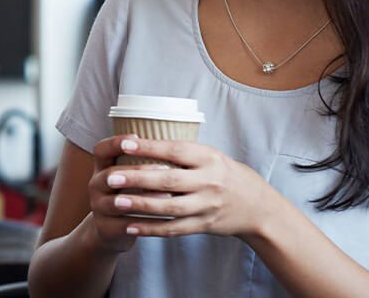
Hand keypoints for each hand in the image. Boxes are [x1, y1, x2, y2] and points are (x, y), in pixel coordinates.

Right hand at [85, 135, 172, 252]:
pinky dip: (145, 224)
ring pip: (117, 202)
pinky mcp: (105, 228)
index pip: (101, 149)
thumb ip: (145, 159)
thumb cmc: (129, 195)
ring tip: (167, 195)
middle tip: (165, 168)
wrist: (110, 230)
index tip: (136, 138)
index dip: (116, 142)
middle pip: (111, 174)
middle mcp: (95, 185)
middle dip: (137, 171)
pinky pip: (125, 226)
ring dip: (143, 198)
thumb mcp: (130, 175)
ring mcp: (98, 207)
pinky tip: (164, 220)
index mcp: (101, 167)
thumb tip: (178, 137)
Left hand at [96, 136, 274, 241]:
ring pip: (170, 208)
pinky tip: (130, 226)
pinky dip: (151, 229)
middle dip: (137, 179)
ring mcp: (207, 206)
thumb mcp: (211, 156)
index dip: (149, 147)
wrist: (257, 206)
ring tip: (116, 202)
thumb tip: (141, 139)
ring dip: (140, 206)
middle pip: (169, 181)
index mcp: (209, 158)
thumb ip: (182, 151)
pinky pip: (174, 229)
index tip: (124, 144)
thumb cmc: (224, 174)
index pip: (175, 151)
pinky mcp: (204, 225)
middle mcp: (209, 182)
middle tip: (110, 178)